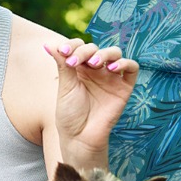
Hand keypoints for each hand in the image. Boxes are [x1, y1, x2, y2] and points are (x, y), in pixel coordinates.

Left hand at [45, 38, 138, 165]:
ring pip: (114, 53)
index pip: (80, 46)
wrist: (80, 136)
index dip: (73, 45)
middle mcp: (96, 70)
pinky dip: (124, 63)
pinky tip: (112, 69)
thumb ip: (62, 64)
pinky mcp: (124, 87)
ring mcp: (111, 77)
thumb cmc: (70, 113)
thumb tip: (48, 44)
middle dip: (85, 51)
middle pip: (96, 48)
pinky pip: (132, 68)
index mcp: (79, 67)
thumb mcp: (65, 86)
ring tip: (93, 64)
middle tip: (74, 62)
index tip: (63, 52)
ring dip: (105, 53)